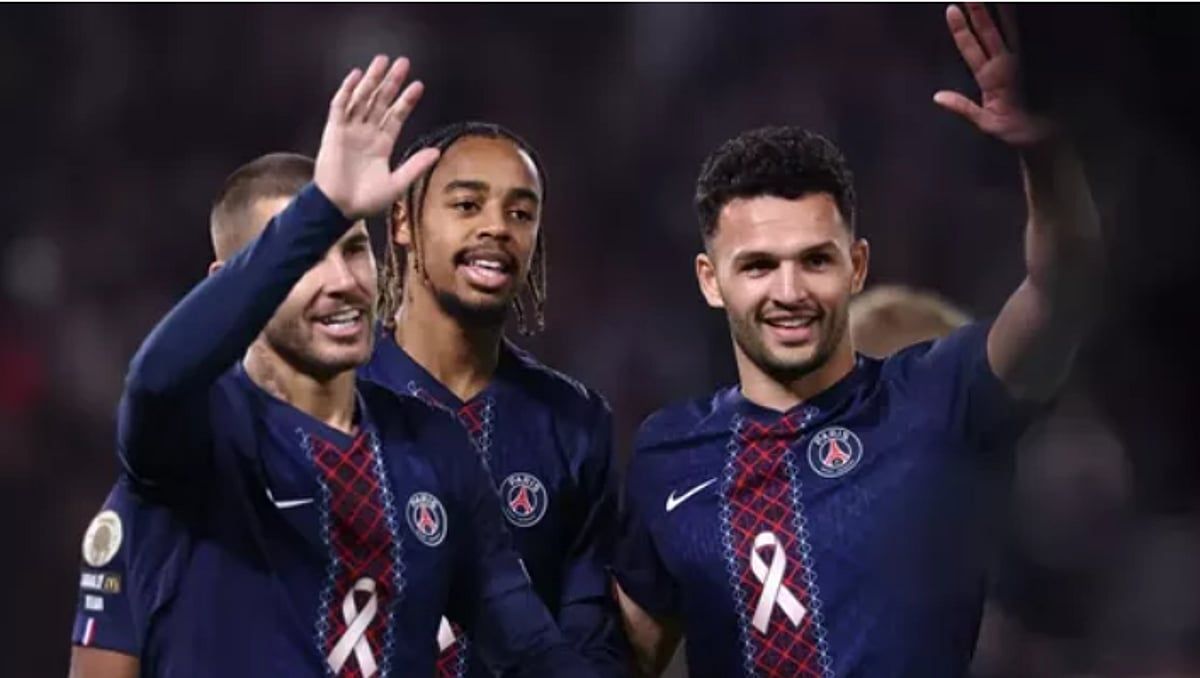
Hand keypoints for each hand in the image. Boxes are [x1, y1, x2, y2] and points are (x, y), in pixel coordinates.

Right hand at [315, 55, 439, 219]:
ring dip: (372, 80)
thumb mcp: (397, 183)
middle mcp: (366, 133)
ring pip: (362, 99)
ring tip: (382, 61)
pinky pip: (340, 107)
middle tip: (403, 62)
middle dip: (391, 82)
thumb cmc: (366, 200)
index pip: (396, 116)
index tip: (418, 85)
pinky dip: (347, 91)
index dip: (407, 101)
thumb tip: (437, 151)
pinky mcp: (333, 132)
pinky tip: (356, 77)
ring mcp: (350, 131)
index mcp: (382, 144)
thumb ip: (416, 166)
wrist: (339, 208)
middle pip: (380, 101)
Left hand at [934, 3, 1053, 147]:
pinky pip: (1029, 46)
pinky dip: (1026, 30)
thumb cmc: (1013, 133)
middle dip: (980, 11)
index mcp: (990, 77)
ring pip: (1010, 33)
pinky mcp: (1037, 69)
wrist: (1043, 143)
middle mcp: (1004, 66)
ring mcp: (1022, 66)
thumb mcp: (984, 123)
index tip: (951, 8)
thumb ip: (963, 108)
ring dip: (1004, 13)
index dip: (961, 29)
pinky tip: (1029, 13)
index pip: (971, 48)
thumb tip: (937, 96)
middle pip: (989, 33)